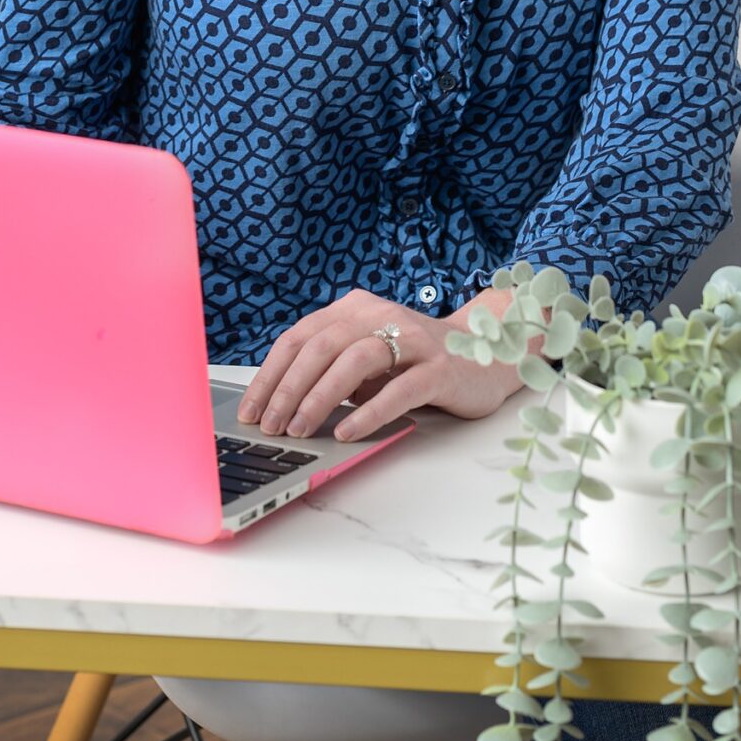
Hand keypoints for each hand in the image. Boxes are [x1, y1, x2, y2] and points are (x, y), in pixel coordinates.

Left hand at [233, 287, 524, 443]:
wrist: (488, 355)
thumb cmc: (417, 365)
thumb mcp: (368, 362)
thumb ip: (332, 372)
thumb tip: (280, 408)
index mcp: (356, 309)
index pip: (300, 336)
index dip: (271, 373)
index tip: (251, 409)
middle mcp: (381, 315)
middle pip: (322, 345)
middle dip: (289, 388)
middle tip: (272, 426)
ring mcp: (414, 340)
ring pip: (356, 360)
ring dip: (321, 397)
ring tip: (302, 429)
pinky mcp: (440, 367)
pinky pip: (400, 388)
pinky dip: (369, 411)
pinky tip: (348, 432)